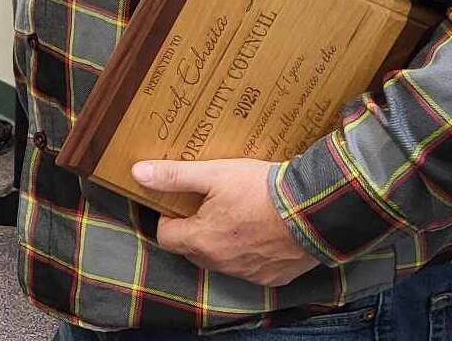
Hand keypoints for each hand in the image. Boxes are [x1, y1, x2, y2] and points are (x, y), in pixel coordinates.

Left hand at [132, 158, 318, 285]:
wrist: (313, 210)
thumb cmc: (259, 190)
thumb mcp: (212, 174)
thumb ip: (174, 176)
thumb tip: (138, 173)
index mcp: (201, 241)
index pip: (166, 236)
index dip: (168, 217)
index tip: (179, 201)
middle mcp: (221, 265)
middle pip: (192, 249)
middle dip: (193, 228)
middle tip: (206, 203)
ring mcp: (248, 274)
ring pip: (221, 260)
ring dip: (220, 241)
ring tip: (233, 212)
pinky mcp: (273, 277)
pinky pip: (249, 267)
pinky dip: (248, 251)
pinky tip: (258, 229)